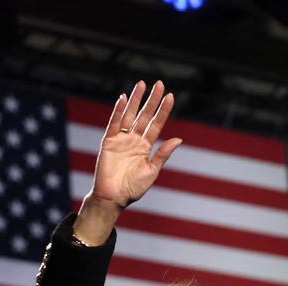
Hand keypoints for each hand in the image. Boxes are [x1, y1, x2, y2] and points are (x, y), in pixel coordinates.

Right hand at [74, 80, 181, 244]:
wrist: (113, 198)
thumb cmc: (133, 189)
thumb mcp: (152, 171)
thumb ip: (163, 154)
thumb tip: (178, 138)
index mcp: (146, 147)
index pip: (156, 124)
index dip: (163, 111)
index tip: (171, 96)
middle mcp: (134, 140)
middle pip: (144, 115)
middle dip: (152, 100)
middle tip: (159, 84)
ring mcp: (121, 139)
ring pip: (130, 115)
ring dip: (136, 100)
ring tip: (142, 84)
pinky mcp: (109, 141)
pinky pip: (114, 123)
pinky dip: (118, 111)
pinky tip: (124, 98)